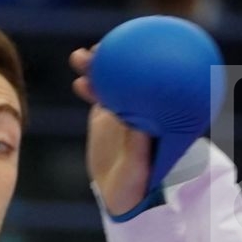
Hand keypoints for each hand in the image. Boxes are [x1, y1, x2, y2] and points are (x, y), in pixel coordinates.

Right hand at [72, 47, 152, 217]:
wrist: (119, 195)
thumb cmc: (136, 187)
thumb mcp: (138, 170)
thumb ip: (139, 147)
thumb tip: (138, 123)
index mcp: (162, 114)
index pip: (163, 81)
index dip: (156, 61)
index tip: (148, 46)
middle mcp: (146, 106)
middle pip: (136, 73)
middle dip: (124, 53)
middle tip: (109, 45)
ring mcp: (125, 109)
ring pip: (114, 80)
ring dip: (99, 66)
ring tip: (82, 57)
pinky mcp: (106, 117)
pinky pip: (99, 95)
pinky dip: (89, 86)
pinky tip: (79, 80)